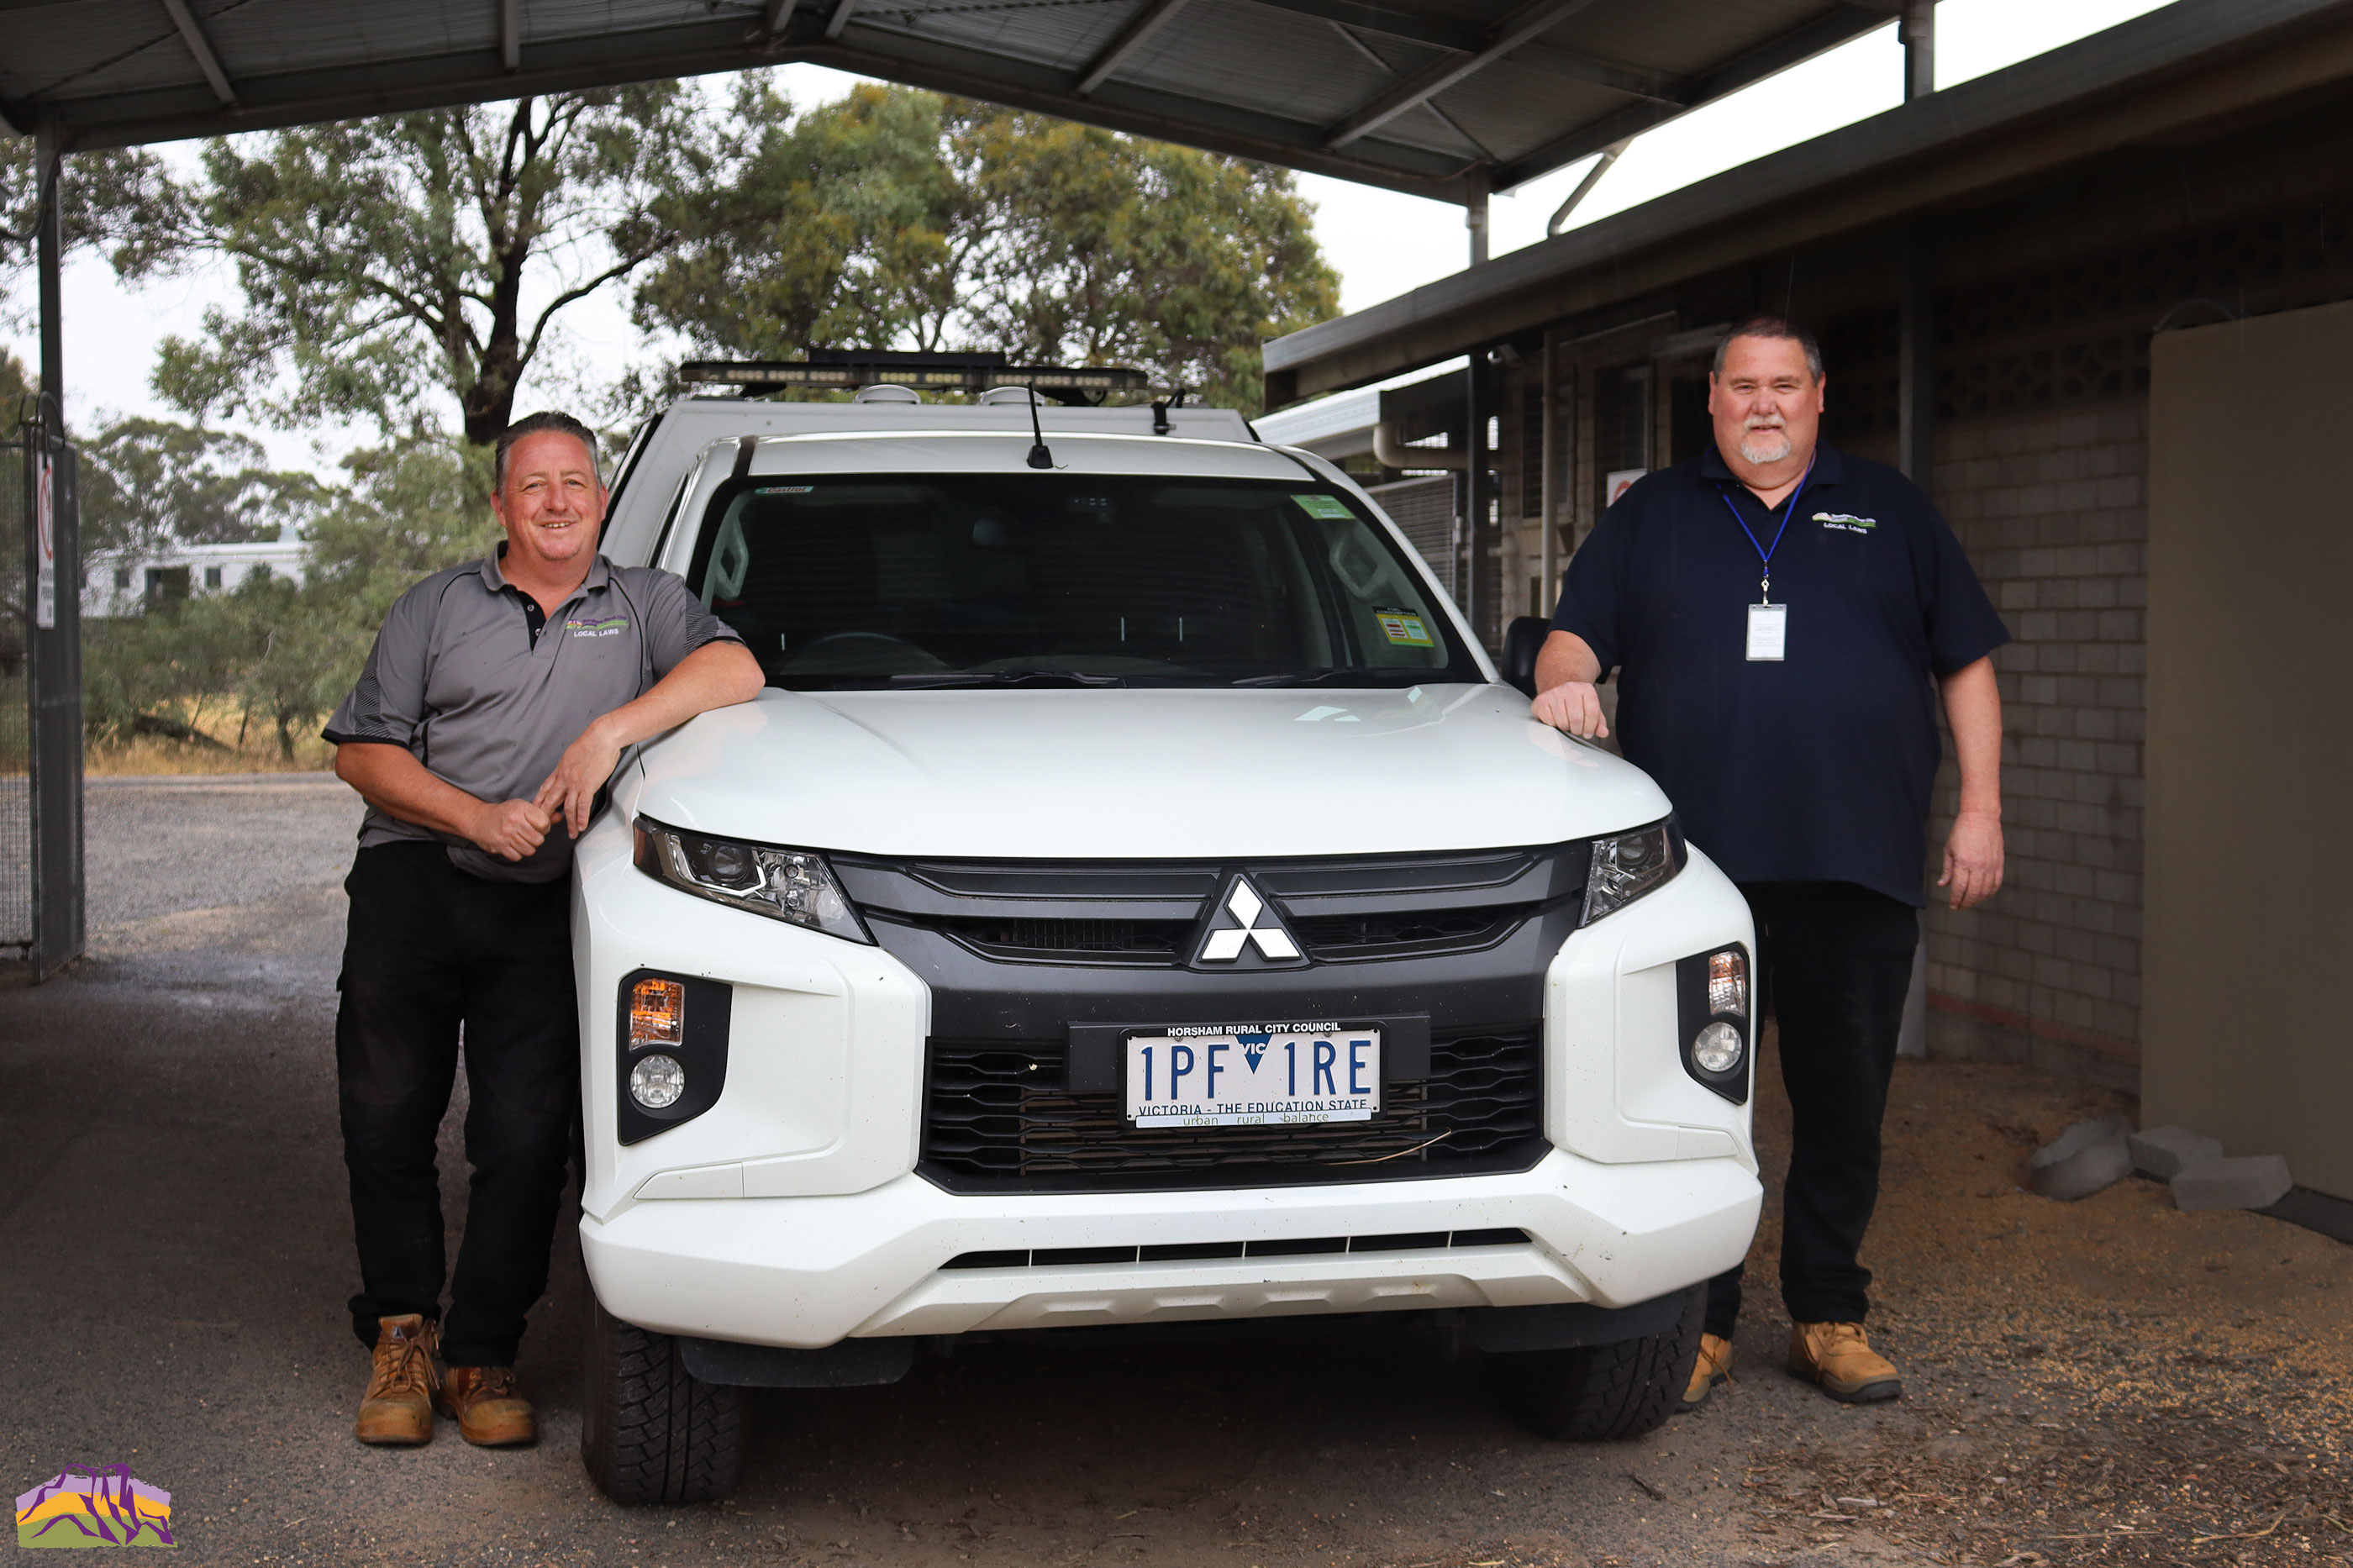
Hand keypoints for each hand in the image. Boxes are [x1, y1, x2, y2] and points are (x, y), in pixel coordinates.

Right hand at [472, 799, 552, 861]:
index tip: (538, 826)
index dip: (544, 827)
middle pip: (539, 839)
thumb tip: (560, 817)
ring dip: (527, 847)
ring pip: (530, 850)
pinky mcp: (500, 846)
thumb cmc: (504, 813)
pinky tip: (513, 845)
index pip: (544, 823)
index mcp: (521, 808)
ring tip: (521, 840)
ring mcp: (506, 834)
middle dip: (536, 839)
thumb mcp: (523, 807)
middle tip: (529, 834)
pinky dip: (517, 853)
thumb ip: (542, 814)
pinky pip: (518, 856)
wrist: (479, 819)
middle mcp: (514, 821)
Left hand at [533, 718, 623, 839]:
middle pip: (551, 800)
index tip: (536, 808)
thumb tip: (569, 769)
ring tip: (570, 833)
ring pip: (567, 808)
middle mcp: (564, 778)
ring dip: (569, 823)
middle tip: (545, 827)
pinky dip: (582, 818)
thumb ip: (569, 765)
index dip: (540, 800)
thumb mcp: (572, 753)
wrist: (601, 738)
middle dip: (547, 815)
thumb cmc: (591, 743)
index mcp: (560, 770)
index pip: (546, 788)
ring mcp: (575, 784)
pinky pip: (583, 806)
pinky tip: (582, 826)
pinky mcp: (588, 786)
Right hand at [1531, 681, 1608, 739]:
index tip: (1588, 733)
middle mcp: (1570, 688)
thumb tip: (1603, 733)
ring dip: (1565, 728)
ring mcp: (1554, 693)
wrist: (1557, 688)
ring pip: (1563, 722)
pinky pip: (1549, 722)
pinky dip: (1553, 725)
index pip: (1592, 713)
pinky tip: (1556, 719)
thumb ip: (1599, 722)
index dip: (1591, 728)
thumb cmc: (1576, 702)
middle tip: (1576, 729)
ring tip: (1566, 723)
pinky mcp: (1541, 700)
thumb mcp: (1590, 709)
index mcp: (1586, 689)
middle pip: (1577, 719)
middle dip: (1577, 730)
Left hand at [1939, 808, 2004, 908]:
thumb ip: (1947, 869)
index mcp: (1963, 862)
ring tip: (1970, 901)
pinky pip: (1996, 884)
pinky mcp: (1999, 863)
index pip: (1959, 888)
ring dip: (1977, 900)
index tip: (1953, 905)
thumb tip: (1942, 885)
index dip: (1955, 899)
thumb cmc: (1962, 831)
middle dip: (1965, 903)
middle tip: (1960, 906)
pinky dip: (1990, 892)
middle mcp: (1978, 866)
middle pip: (1973, 893)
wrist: (1981, 817)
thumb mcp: (1949, 849)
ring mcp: (1991, 865)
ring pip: (1986, 891)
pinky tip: (1984, 894)